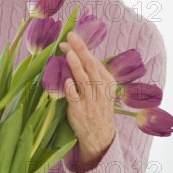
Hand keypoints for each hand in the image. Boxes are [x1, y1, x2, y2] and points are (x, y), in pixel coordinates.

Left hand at [60, 31, 116, 167]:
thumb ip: (90, 72)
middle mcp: (100, 89)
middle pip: (90, 66)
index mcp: (107, 81)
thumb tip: (73, 52)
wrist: (100, 136)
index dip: (82, 48)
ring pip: (83, 80)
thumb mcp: (101, 89)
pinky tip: (65, 79)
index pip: (94, 60)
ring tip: (68, 52)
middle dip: (80, 49)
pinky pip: (75, 97)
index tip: (70, 38)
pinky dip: (70, 88)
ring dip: (76, 65)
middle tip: (70, 36)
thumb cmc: (98, 107)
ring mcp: (91, 100)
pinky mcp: (80, 111)